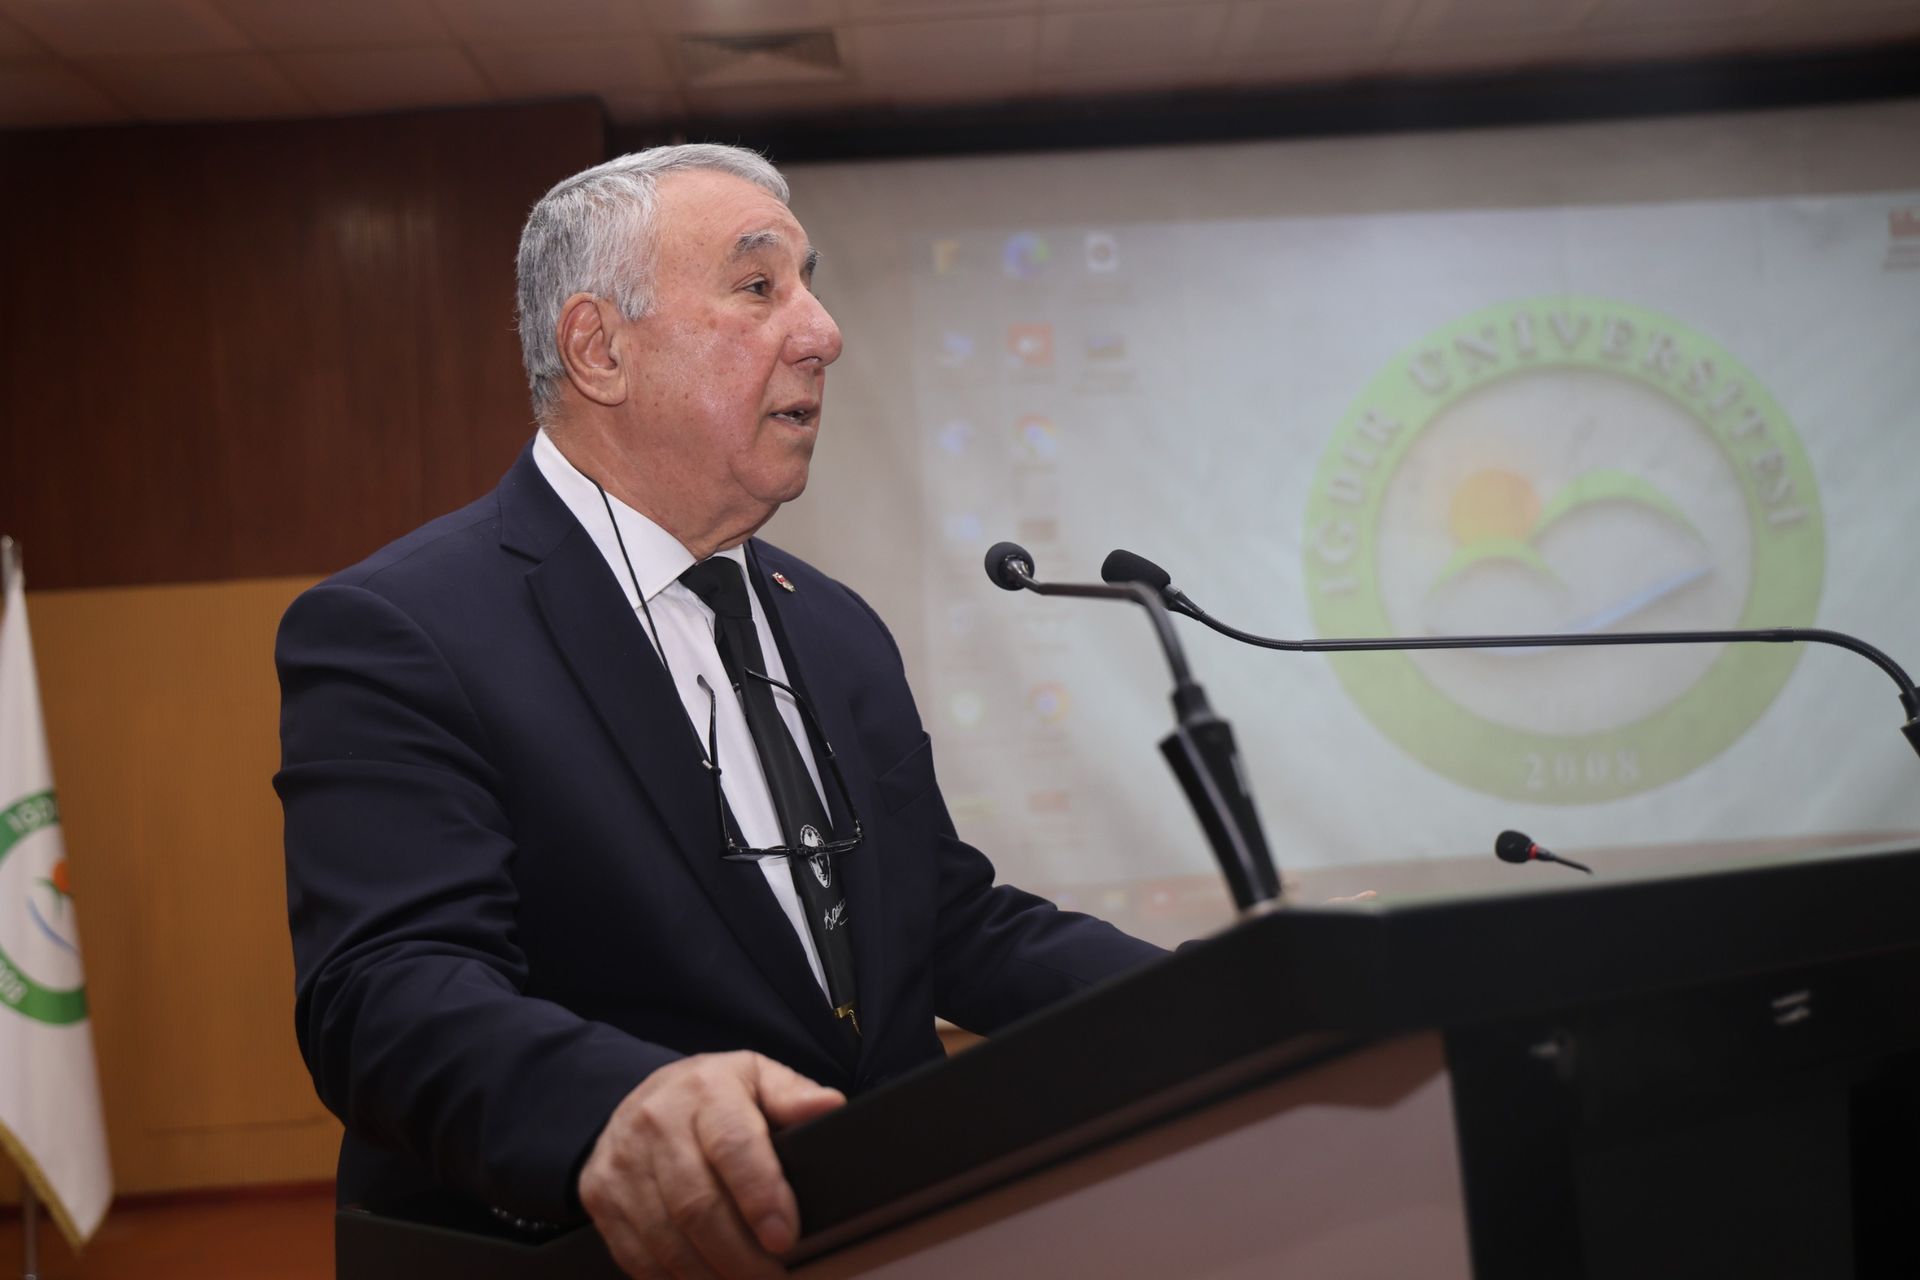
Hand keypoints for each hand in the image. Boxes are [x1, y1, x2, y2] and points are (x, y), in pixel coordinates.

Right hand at [580, 1051, 844, 1278]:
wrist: (640, 1098)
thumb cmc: (712, 1095)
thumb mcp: (756, 1079)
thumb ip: (792, 1095)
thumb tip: (829, 1107)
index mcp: (704, 1090)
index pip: (733, 1146)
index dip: (760, 1197)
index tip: (784, 1238)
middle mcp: (656, 1122)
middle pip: (697, 1204)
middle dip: (740, 1254)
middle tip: (772, 1277)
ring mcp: (622, 1162)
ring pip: (666, 1237)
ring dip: (709, 1274)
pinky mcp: (600, 1195)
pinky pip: (636, 1254)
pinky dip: (673, 1279)